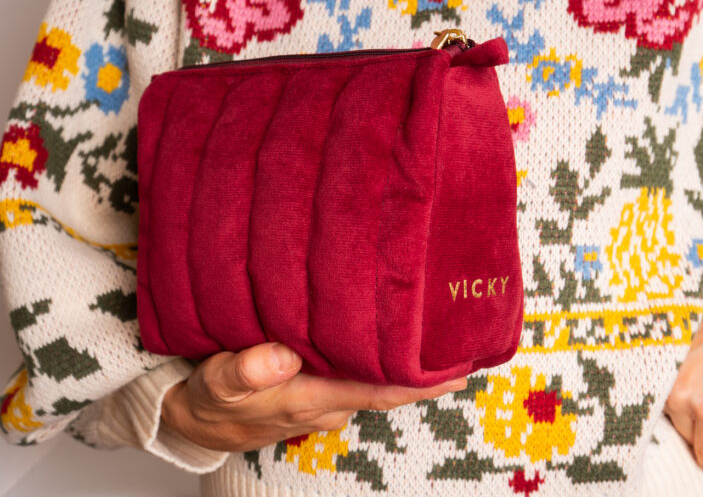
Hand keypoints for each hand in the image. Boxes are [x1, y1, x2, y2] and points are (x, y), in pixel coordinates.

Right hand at [161, 342, 466, 451]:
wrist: (193, 421)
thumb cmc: (207, 401)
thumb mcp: (215, 384)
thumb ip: (245, 371)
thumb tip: (283, 358)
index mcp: (312, 398)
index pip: (381, 391)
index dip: (423, 382)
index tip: (460, 367)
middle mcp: (327, 402)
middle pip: (387, 384)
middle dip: (423, 367)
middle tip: (459, 335)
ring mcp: (324, 399)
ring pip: (371, 378)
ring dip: (399, 361)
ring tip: (431, 328)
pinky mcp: (315, 391)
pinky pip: (354, 374)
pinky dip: (374, 359)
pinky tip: (383, 337)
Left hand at [664, 299, 702, 470]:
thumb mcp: (686, 340)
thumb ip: (678, 366)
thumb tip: (685, 396)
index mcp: (653, 362)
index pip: (650, 400)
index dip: (673, 413)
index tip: (688, 420)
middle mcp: (663, 379)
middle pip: (671, 417)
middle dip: (694, 427)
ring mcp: (684, 395)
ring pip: (688, 434)